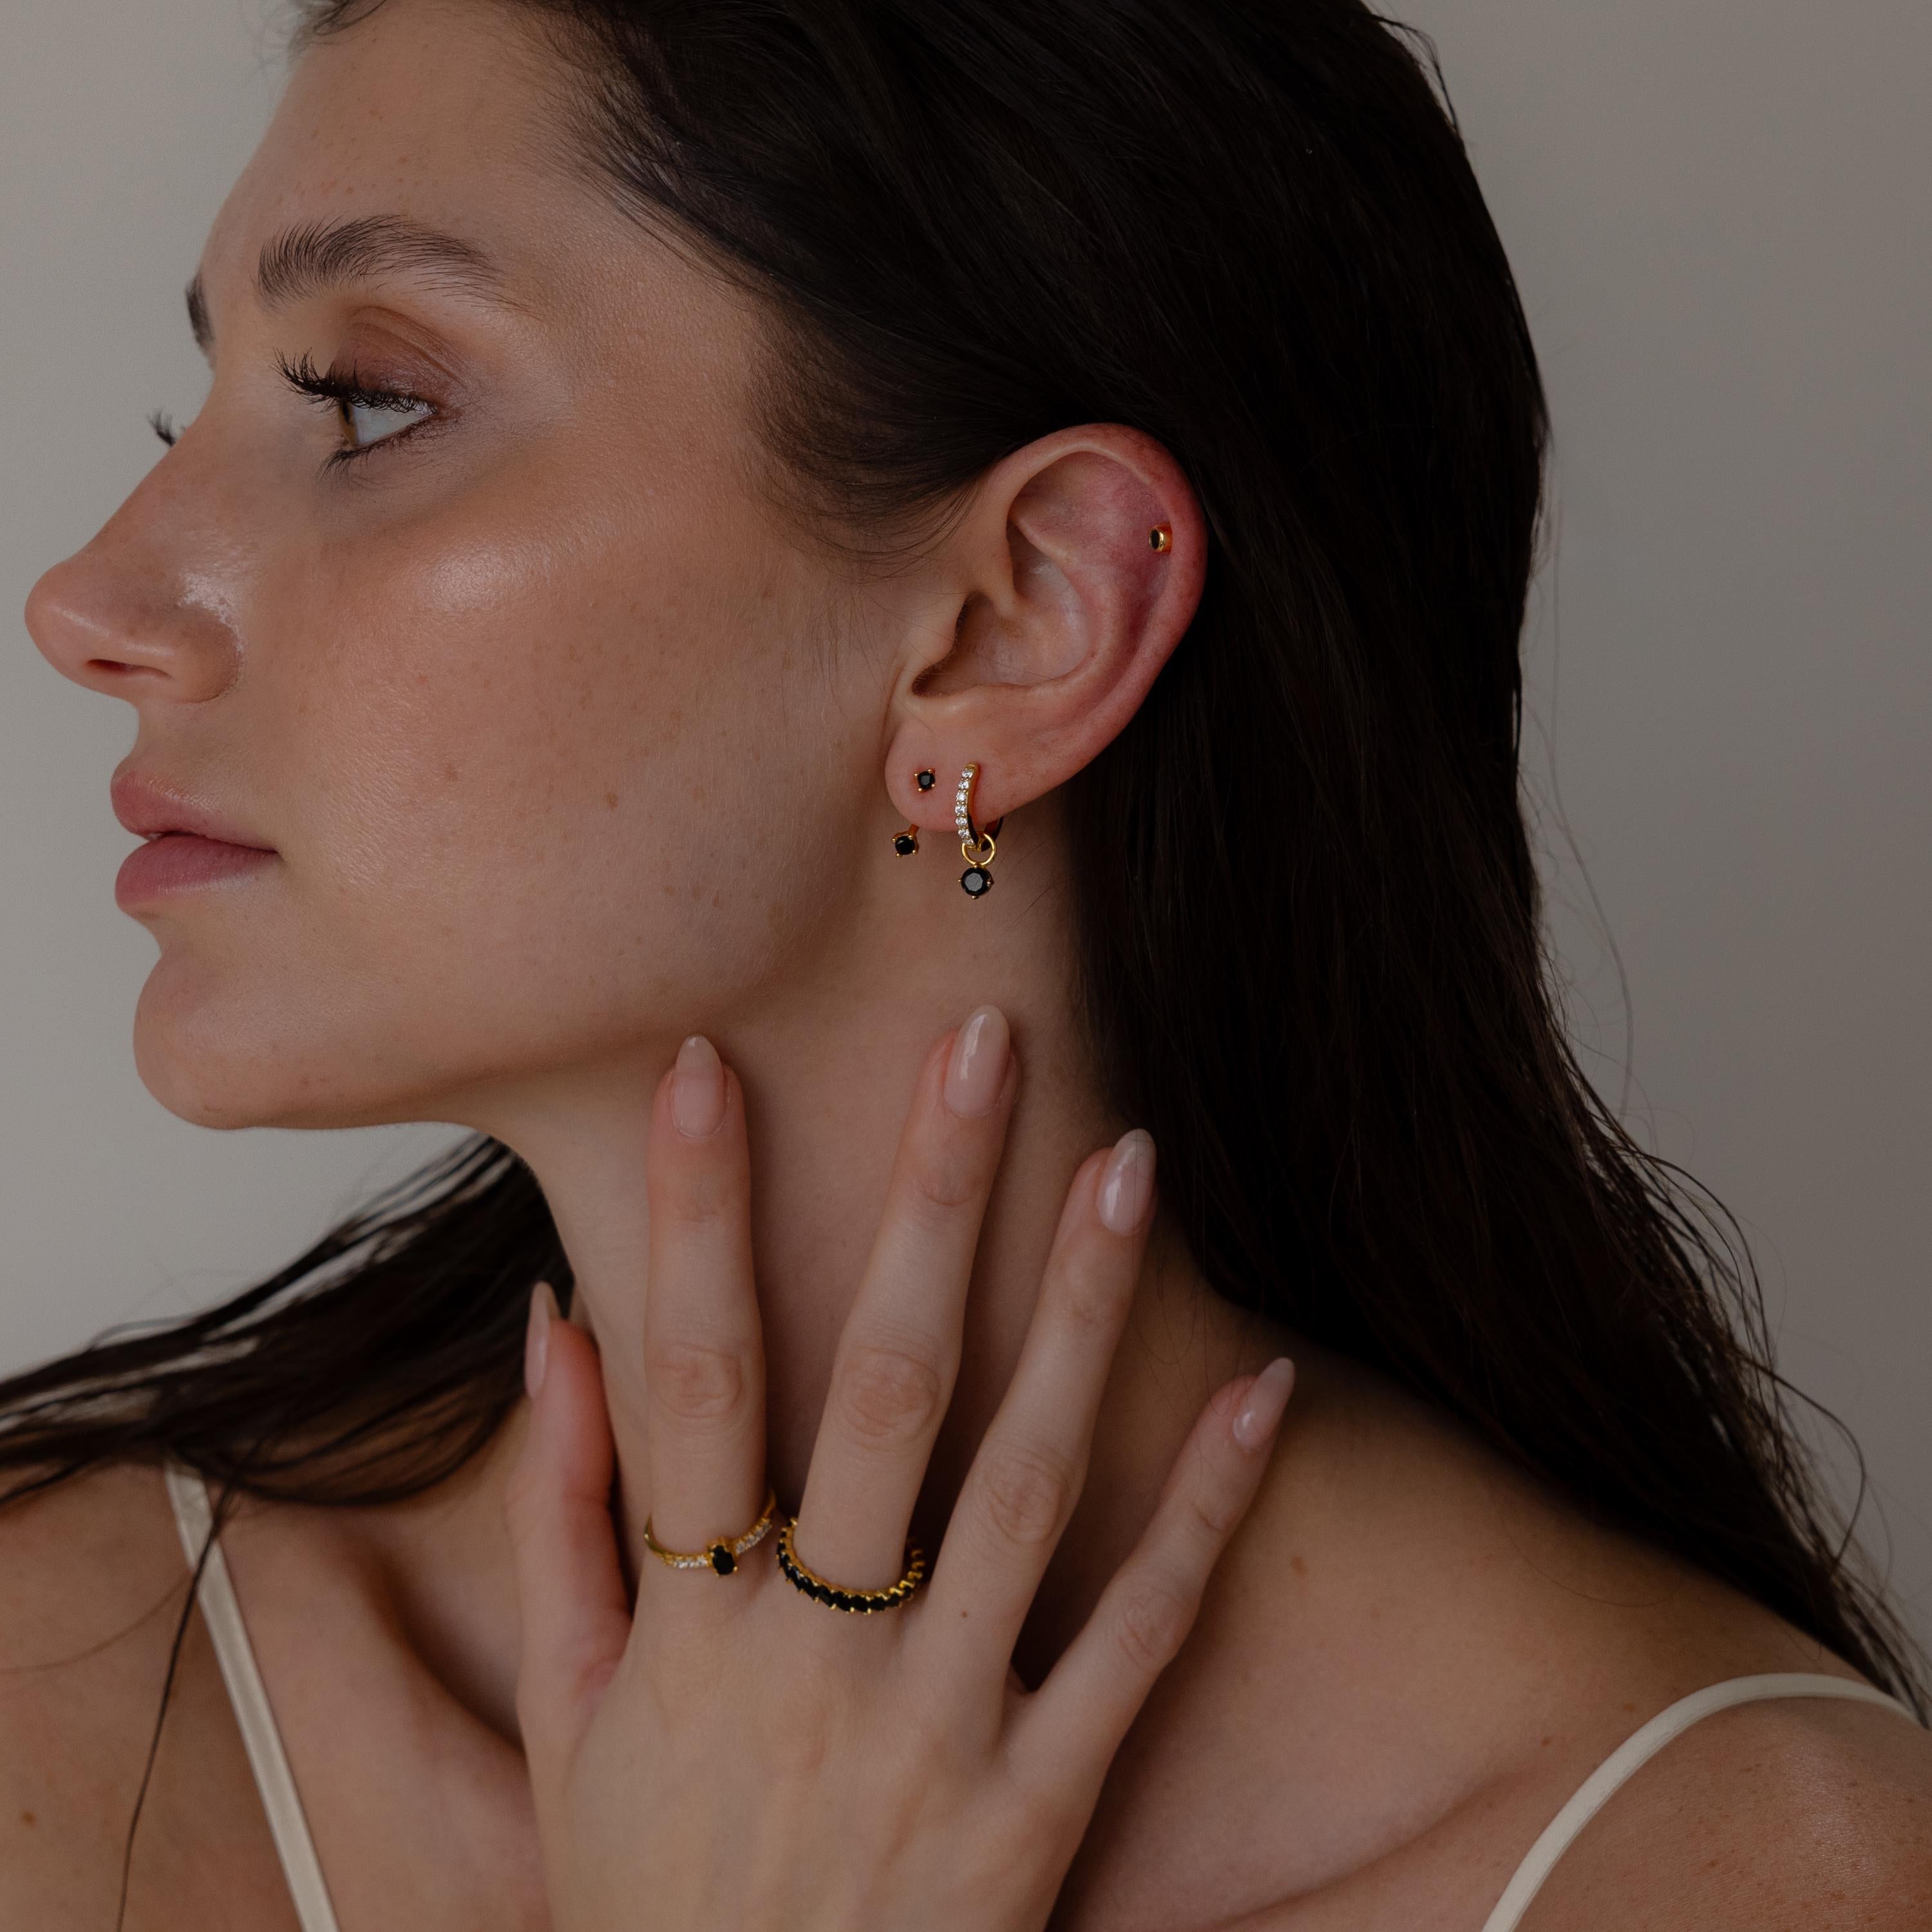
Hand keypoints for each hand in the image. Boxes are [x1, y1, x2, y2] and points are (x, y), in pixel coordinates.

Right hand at [504, 1008, 1294, 1930]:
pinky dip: (1205, 1508)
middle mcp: (812, 1658)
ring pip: (1023, 1482)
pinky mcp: (1041, 1803)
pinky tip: (1264, 1383)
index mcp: (684, 1631)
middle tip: (981, 1043)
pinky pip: (1138, 1636)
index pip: (686, 1379)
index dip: (692, 1217)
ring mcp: (938, 1728)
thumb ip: (562, 1519)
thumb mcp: (564, 1724)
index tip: (710, 1065)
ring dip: (1076, 1311)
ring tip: (1127, 1159)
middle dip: (923, 1202)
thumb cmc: (649, 1890)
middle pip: (875, 1388)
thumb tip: (555, 1326)